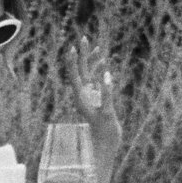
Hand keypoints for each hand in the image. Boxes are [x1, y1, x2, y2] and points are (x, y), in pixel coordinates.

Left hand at [68, 36, 121, 159]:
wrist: (105, 144)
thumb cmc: (106, 132)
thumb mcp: (107, 113)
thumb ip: (107, 94)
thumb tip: (107, 75)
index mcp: (81, 98)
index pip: (75, 76)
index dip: (74, 62)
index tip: (74, 48)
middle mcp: (82, 95)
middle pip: (80, 71)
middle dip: (82, 55)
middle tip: (84, 38)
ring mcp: (88, 96)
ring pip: (87, 73)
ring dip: (91, 60)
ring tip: (96, 46)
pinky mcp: (94, 97)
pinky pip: (94, 79)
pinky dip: (98, 70)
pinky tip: (103, 62)